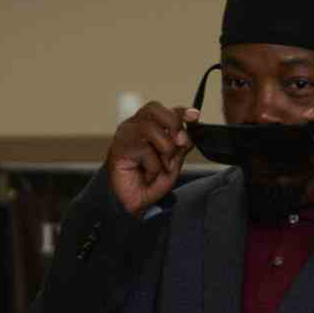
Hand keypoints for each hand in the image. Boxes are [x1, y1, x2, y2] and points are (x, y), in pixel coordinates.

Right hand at [106, 101, 198, 216]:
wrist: (134, 203)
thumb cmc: (150, 182)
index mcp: (150, 127)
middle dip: (173, 125)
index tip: (194, 116)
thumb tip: (186, 134)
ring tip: (161, 167)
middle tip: (178, 145)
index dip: (181, 111)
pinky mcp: (119, 147)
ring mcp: (126, 135)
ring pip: (151, 128)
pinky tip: (146, 176)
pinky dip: (153, 168)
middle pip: (155, 109)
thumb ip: (179, 146)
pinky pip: (145, 150)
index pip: (165, 111)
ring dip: (164, 151)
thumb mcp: (173, 163)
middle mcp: (136, 126)